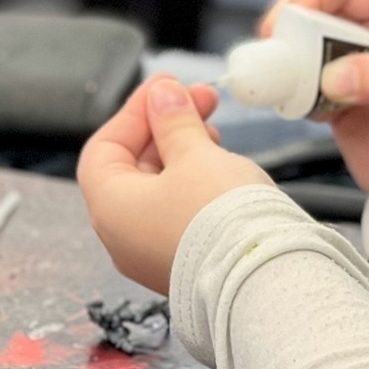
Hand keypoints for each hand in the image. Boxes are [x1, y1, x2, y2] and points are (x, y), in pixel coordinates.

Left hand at [78, 75, 273, 293]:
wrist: (263, 280)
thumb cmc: (222, 222)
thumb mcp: (197, 154)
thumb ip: (175, 120)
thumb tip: (162, 95)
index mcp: (111, 207)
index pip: (105, 146)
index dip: (136, 111)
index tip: (167, 88)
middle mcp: (123, 236)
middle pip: (132, 166)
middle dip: (166, 128)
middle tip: (200, 101)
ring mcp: (152, 252)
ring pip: (158, 189)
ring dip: (183, 153)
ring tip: (215, 133)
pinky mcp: (183, 261)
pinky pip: (177, 212)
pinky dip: (193, 183)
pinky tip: (221, 167)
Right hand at [268, 0, 368, 224]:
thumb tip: (337, 76)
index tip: (287, 20)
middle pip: (320, 9)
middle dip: (294, 29)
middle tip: (275, 55)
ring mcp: (358, 65)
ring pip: (305, 46)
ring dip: (289, 63)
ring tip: (286, 86)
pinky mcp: (339, 98)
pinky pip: (302, 84)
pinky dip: (292, 92)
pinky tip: (301, 108)